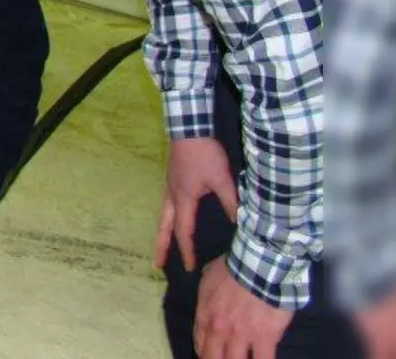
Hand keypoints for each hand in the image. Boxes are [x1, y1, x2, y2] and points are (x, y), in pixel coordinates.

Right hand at [154, 137, 238, 270]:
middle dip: (161, 246)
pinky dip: (166, 218)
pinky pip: (166, 205)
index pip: (184, 232)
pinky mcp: (171, 179)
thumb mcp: (222, 179)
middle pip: (164, 227)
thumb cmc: (204, 154)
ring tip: (161, 245)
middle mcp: (172, 196)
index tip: (189, 268)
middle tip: (157, 264)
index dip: (187, 251)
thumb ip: (230, 202)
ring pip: (162, 216)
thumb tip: (238, 223)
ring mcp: (169, 187)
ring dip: (161, 232)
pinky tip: (172, 218)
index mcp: (184, 200)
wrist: (188, 128)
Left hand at [194, 257, 291, 358]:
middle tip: (223, 358)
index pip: (199, 343)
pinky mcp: (265, 338)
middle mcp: (220, 330)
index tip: (210, 355)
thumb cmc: (232, 267)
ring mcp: (242, 336)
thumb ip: (206, 287)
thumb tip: (207, 286)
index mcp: (205, 315)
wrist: (258, 267)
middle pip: (212, 358)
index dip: (204, 353)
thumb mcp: (209, 274)